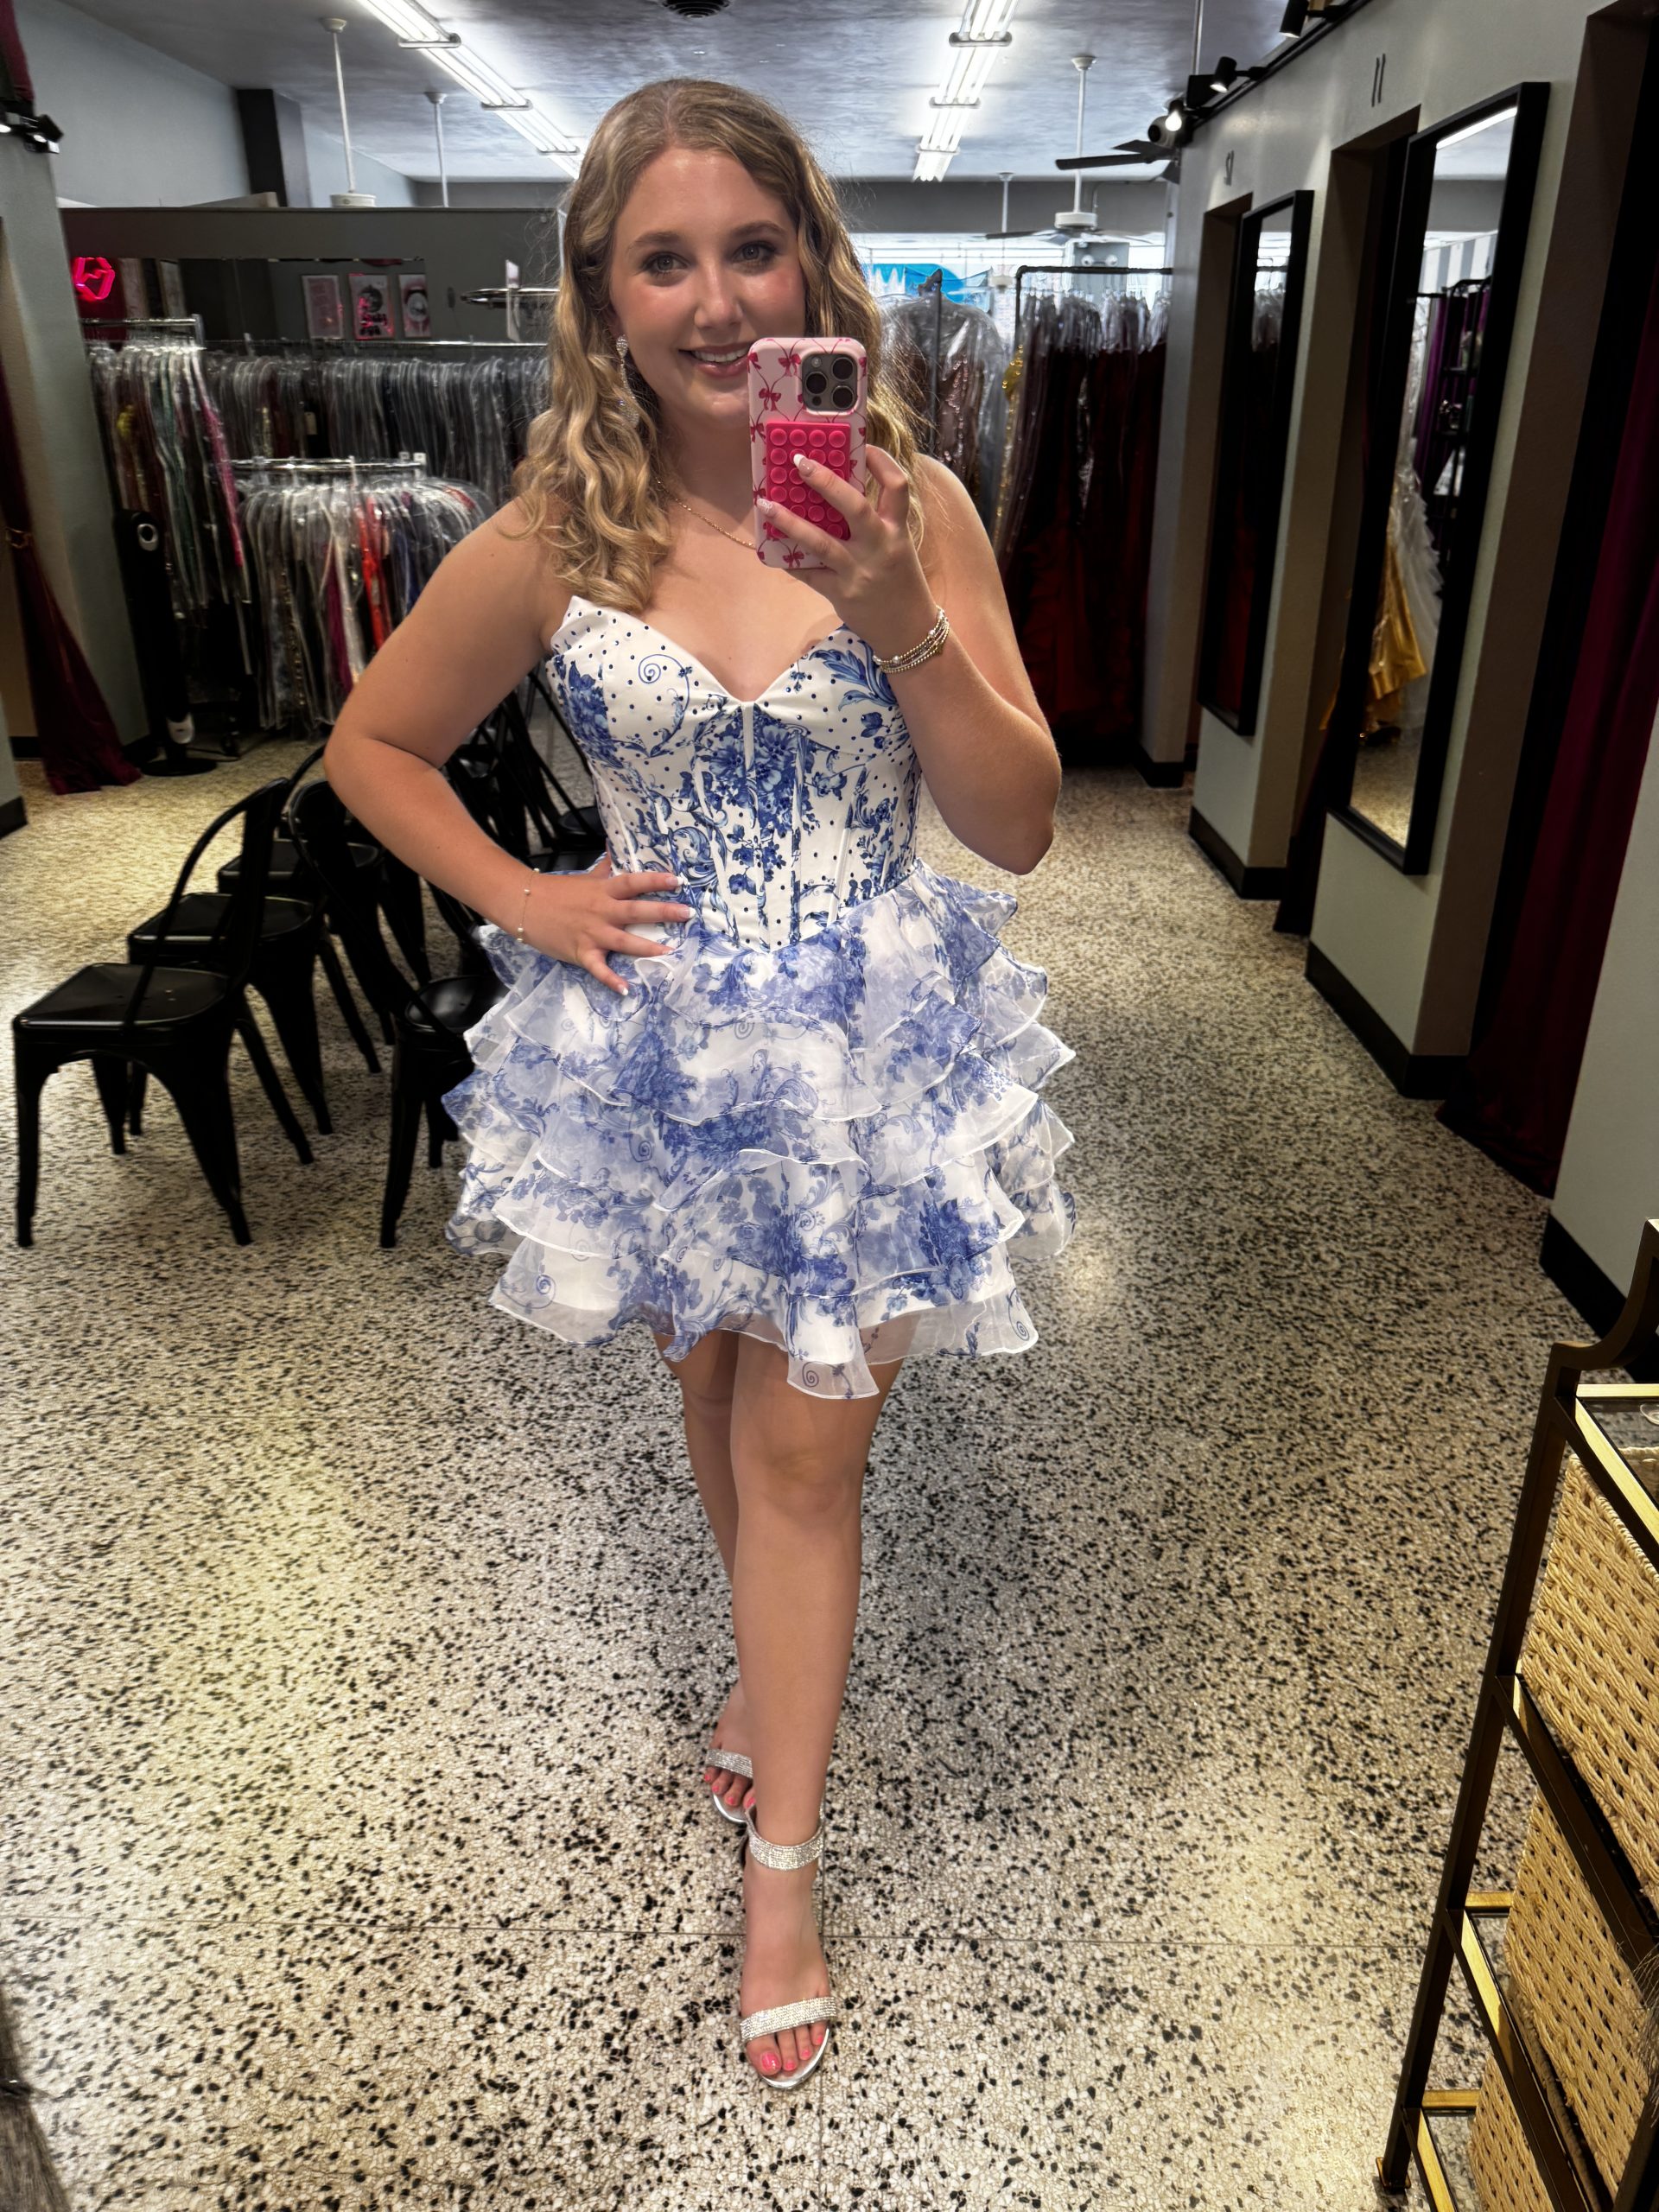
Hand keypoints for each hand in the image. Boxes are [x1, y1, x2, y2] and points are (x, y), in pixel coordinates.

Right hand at [522, 855, 692, 995]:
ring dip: (647, 948)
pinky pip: (598, 968)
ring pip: (623, 941)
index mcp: (603, 891)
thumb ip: (605, 866)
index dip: (655, 881)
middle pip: (635, 910)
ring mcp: (592, 933)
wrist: (524, 904)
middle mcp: (602, 911)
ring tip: (669, 953)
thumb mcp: (585, 877)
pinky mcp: (581, 952)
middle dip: (662, 912)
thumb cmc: (557, 891)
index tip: (678, 880)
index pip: (633, 882)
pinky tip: (626, 990)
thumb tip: (615, 845)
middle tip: (687, 914)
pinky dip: (611, 979)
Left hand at [758, 446, 936, 660]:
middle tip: (799, 461)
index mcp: (897, 531)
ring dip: (790, 521)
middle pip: (855, 507)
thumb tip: (837, 495)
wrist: (909, 632)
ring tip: (766, 504)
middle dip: (826, 481)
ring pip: (822, 542)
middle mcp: (880, 547)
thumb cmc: (901, 585)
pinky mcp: (841, 593)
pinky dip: (790, 560)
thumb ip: (876, 525)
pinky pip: (809, 573)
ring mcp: (859, 571)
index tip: (865, 447)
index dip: (883, 462)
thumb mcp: (899, 549)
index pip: (898, 487)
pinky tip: (772, 547)